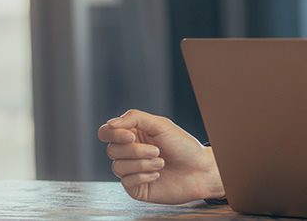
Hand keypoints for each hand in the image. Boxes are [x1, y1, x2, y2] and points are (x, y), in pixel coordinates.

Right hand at [97, 109, 224, 203]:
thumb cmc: (183, 146)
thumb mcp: (161, 125)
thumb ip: (134, 118)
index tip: (131, 136)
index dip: (113, 134)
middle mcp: (130, 152)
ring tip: (161, 162)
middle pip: (112, 150)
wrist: (200, 170)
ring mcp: (131, 170)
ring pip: (117, 167)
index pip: (106, 132)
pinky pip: (126, 182)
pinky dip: (144, 176)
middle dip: (136, 151)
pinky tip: (158, 174)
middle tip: (158, 151)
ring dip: (142, 164)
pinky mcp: (136, 187)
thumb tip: (110, 124)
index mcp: (133, 134)